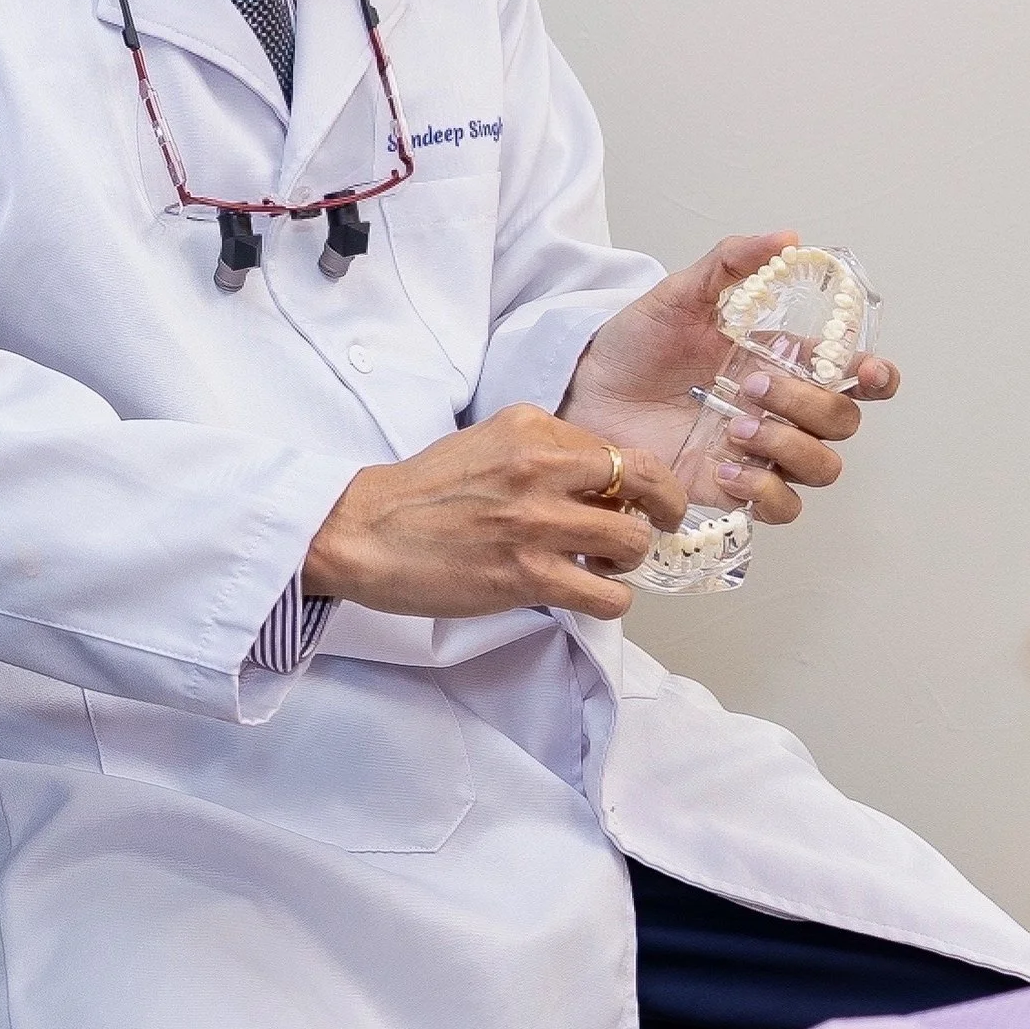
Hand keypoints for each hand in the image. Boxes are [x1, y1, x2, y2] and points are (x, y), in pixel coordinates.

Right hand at [303, 405, 684, 620]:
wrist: (366, 531)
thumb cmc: (423, 492)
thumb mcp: (489, 443)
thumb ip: (544, 452)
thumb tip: (599, 480)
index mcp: (532, 428)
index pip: (618, 450)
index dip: (644, 479)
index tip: (647, 497)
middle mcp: (540, 466)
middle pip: (643, 483)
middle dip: (663, 510)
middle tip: (659, 527)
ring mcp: (535, 523)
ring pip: (631, 542)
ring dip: (629, 560)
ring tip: (606, 567)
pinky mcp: (525, 575)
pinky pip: (605, 595)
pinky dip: (611, 601)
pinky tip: (592, 595)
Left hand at [559, 229, 900, 525]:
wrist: (584, 391)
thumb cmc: (633, 344)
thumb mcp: (679, 294)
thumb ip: (732, 264)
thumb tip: (788, 238)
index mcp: (779, 359)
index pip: (854, 374)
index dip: (876, 377)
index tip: (866, 370)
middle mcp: (780, 409)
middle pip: (843, 422)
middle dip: (810, 404)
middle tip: (752, 385)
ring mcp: (759, 452)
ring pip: (822, 468)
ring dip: (789, 447)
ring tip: (736, 429)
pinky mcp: (731, 488)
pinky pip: (781, 506)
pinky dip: (764, 491)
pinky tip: (725, 467)